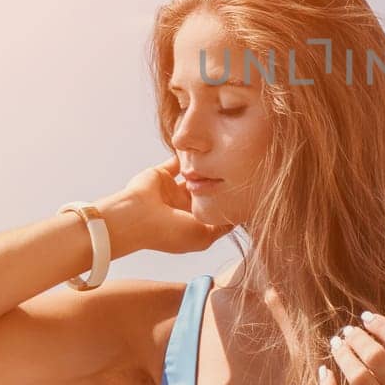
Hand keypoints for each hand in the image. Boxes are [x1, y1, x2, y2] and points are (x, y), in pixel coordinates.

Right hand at [108, 156, 234, 254]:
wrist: (136, 217)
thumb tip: (239, 217)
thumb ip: (221, 226)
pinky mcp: (162, 174)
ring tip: (224, 155)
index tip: (248, 191)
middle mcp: (182, 208)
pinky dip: (187, 154)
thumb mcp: (203, 236)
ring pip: (194, 175)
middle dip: (220, 182)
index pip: (214, 211)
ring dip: (205, 167)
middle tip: (240, 168)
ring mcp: (172, 190)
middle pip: (207, 192)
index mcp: (191, 224)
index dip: (228, 202)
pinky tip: (202, 148)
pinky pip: (178, 161)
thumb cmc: (169, 231)